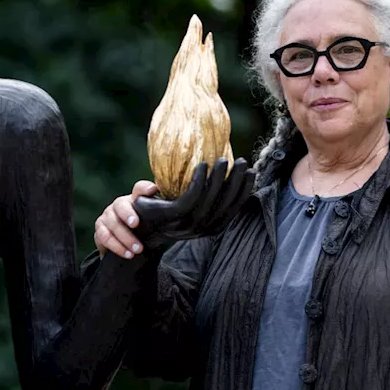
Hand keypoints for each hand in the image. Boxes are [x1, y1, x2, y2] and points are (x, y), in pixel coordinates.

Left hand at [94, 158, 253, 258]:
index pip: (233, 209)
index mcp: (210, 227)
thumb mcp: (191, 205)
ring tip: (224, 160)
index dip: (245, 191)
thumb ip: (208, 195)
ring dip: (219, 179)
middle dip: (237, 182)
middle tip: (242, 161)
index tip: (252, 173)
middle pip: (226, 204)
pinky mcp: (173, 216)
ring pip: (210, 200)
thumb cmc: (166, 211)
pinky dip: (198, 181)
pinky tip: (203, 165)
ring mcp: (187, 224)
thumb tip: (227, 174)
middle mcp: (201, 229)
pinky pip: (191, 197)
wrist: (138, 225)